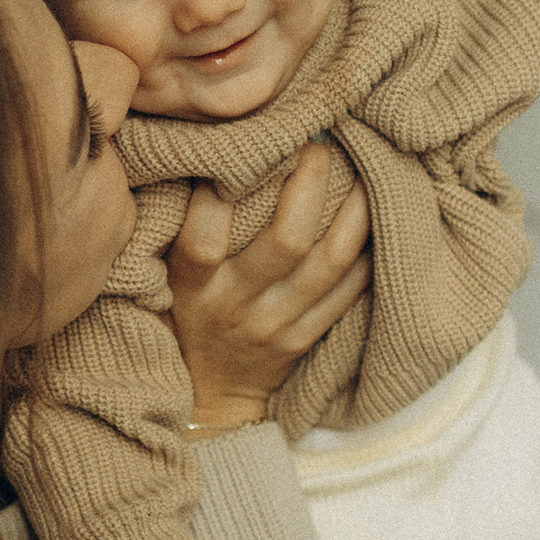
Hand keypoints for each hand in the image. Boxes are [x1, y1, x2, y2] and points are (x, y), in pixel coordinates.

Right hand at [168, 144, 372, 430]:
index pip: (205, 238)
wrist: (210, 394)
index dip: (223, 190)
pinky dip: (365, 250)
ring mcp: (276, 326)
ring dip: (354, 210)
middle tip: (318, 146)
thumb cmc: (185, 315)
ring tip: (365, 170)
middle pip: (286, 240)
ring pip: (330, 262)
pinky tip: (373, 217)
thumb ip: (186, 224)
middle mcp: (234, 308)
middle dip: (309, 182)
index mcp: (192, 287)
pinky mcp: (306, 340)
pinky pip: (348, 291)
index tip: (246, 148)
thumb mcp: (166, 275)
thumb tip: (215, 152)